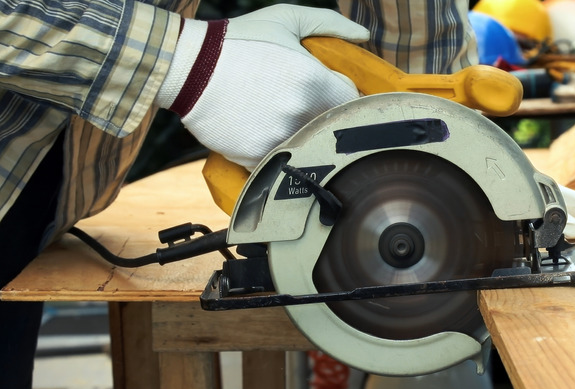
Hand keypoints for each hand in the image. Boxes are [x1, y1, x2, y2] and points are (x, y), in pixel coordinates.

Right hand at [155, 4, 369, 168]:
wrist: (186, 67)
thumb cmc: (239, 39)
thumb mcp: (285, 19)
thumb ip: (330, 24)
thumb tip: (363, 36)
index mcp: (314, 82)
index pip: (350, 100)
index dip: (338, 92)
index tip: (322, 86)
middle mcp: (300, 114)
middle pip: (330, 123)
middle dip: (320, 112)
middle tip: (295, 98)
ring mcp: (278, 139)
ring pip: (306, 143)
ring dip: (299, 132)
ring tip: (274, 112)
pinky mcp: (257, 157)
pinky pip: (280, 158)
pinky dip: (275, 148)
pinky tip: (258, 127)